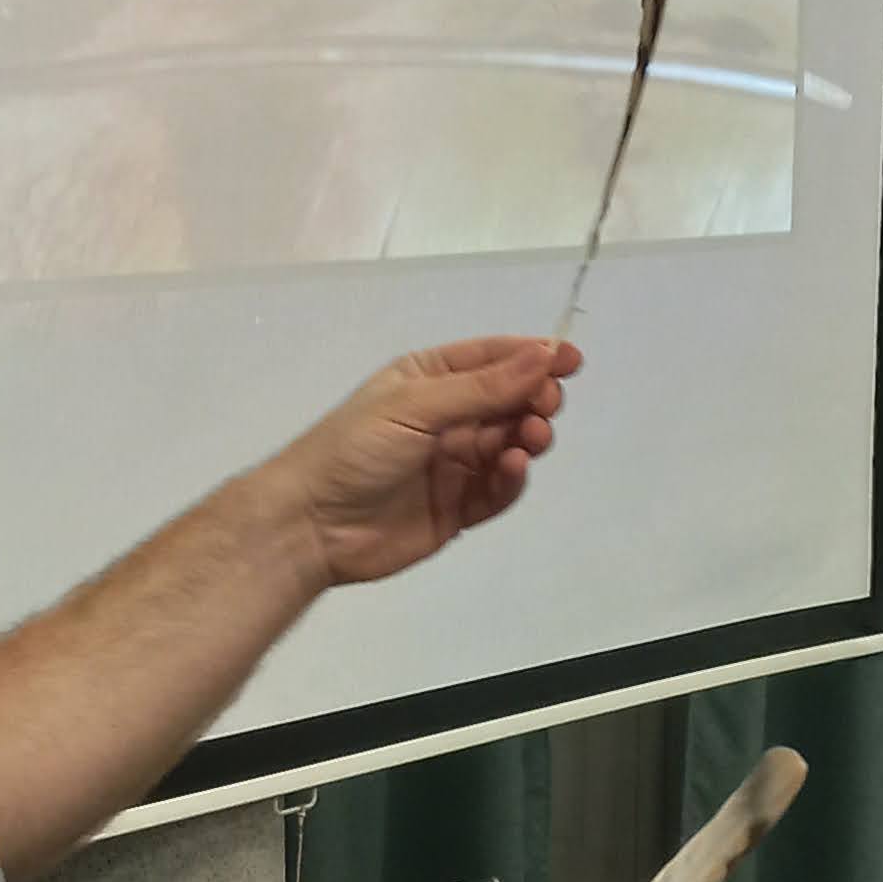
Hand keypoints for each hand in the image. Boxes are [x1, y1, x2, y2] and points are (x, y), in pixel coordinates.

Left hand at [267, 337, 578, 589]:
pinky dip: (512, 479)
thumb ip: (482, 387)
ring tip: (529, 440)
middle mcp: (445, 418)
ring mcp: (453, 465)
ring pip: (509, 445)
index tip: (571, 361)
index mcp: (428, 379)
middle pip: (508, 402)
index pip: (491, 359)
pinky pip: (498, 490)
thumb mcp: (415, 407)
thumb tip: (542, 355)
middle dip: (534, 400)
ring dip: (527, 438)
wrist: (311, 526)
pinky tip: (513, 468)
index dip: (533, 357)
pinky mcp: (457, 509)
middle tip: (544, 407)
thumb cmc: (354, 450)